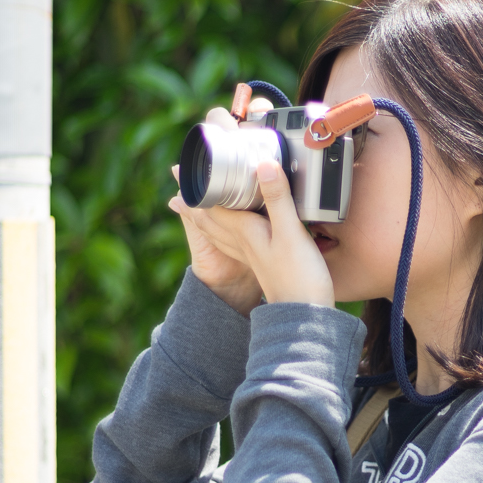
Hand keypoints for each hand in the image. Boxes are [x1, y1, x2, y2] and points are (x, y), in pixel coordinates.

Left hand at [168, 161, 334, 312]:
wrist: (305, 319)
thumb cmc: (300, 277)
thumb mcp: (290, 233)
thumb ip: (277, 198)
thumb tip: (262, 164)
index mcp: (244, 231)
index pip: (212, 203)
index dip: (199, 185)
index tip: (181, 168)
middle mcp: (242, 242)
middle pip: (210, 216)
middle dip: (194, 198)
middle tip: (178, 178)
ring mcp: (251, 254)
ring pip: (219, 229)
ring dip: (205, 213)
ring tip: (191, 203)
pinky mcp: (263, 262)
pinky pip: (234, 239)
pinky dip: (226, 228)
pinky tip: (234, 229)